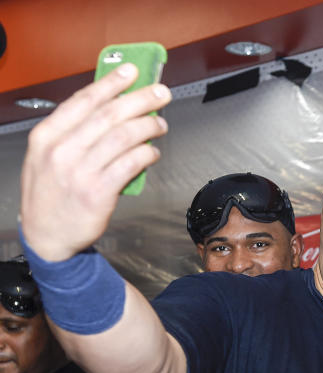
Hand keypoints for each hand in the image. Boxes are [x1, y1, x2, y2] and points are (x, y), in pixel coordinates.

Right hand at [20, 63, 171, 260]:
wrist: (47, 236)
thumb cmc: (51, 195)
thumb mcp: (47, 157)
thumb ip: (72, 134)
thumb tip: (111, 108)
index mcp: (46, 137)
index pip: (84, 101)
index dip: (111, 83)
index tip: (131, 71)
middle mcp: (61, 150)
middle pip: (108, 114)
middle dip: (140, 99)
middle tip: (160, 93)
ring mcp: (79, 171)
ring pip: (123, 136)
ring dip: (148, 126)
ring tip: (161, 124)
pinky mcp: (98, 192)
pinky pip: (130, 164)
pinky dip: (147, 154)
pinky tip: (154, 151)